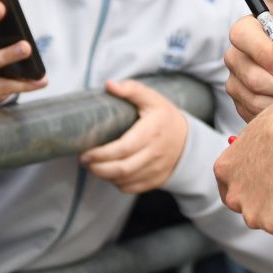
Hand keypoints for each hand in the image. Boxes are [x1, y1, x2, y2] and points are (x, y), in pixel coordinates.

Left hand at [80, 79, 187, 194]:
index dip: (101, 154)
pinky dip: (116, 183)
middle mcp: (155, 153)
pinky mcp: (155, 181)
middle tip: (84, 161)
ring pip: (125, 180)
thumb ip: (132, 89)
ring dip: (105, 176)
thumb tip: (109, 84)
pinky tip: (109, 173)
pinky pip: (131, 188)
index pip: (124, 148)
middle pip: (122, 168)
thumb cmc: (165, 117)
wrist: (188, 140)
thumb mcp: (152, 98)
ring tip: (93, 166)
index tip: (85, 152)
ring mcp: (156, 170)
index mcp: (152, 132)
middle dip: (98, 168)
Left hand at [214, 99, 272, 236]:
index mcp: (226, 169)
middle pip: (250, 207)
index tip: (268, 180)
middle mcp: (235, 195)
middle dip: (269, 203)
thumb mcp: (262, 130)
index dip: (253, 183)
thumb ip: (258, 148)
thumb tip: (270, 148)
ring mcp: (256, 213)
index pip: (233, 184)